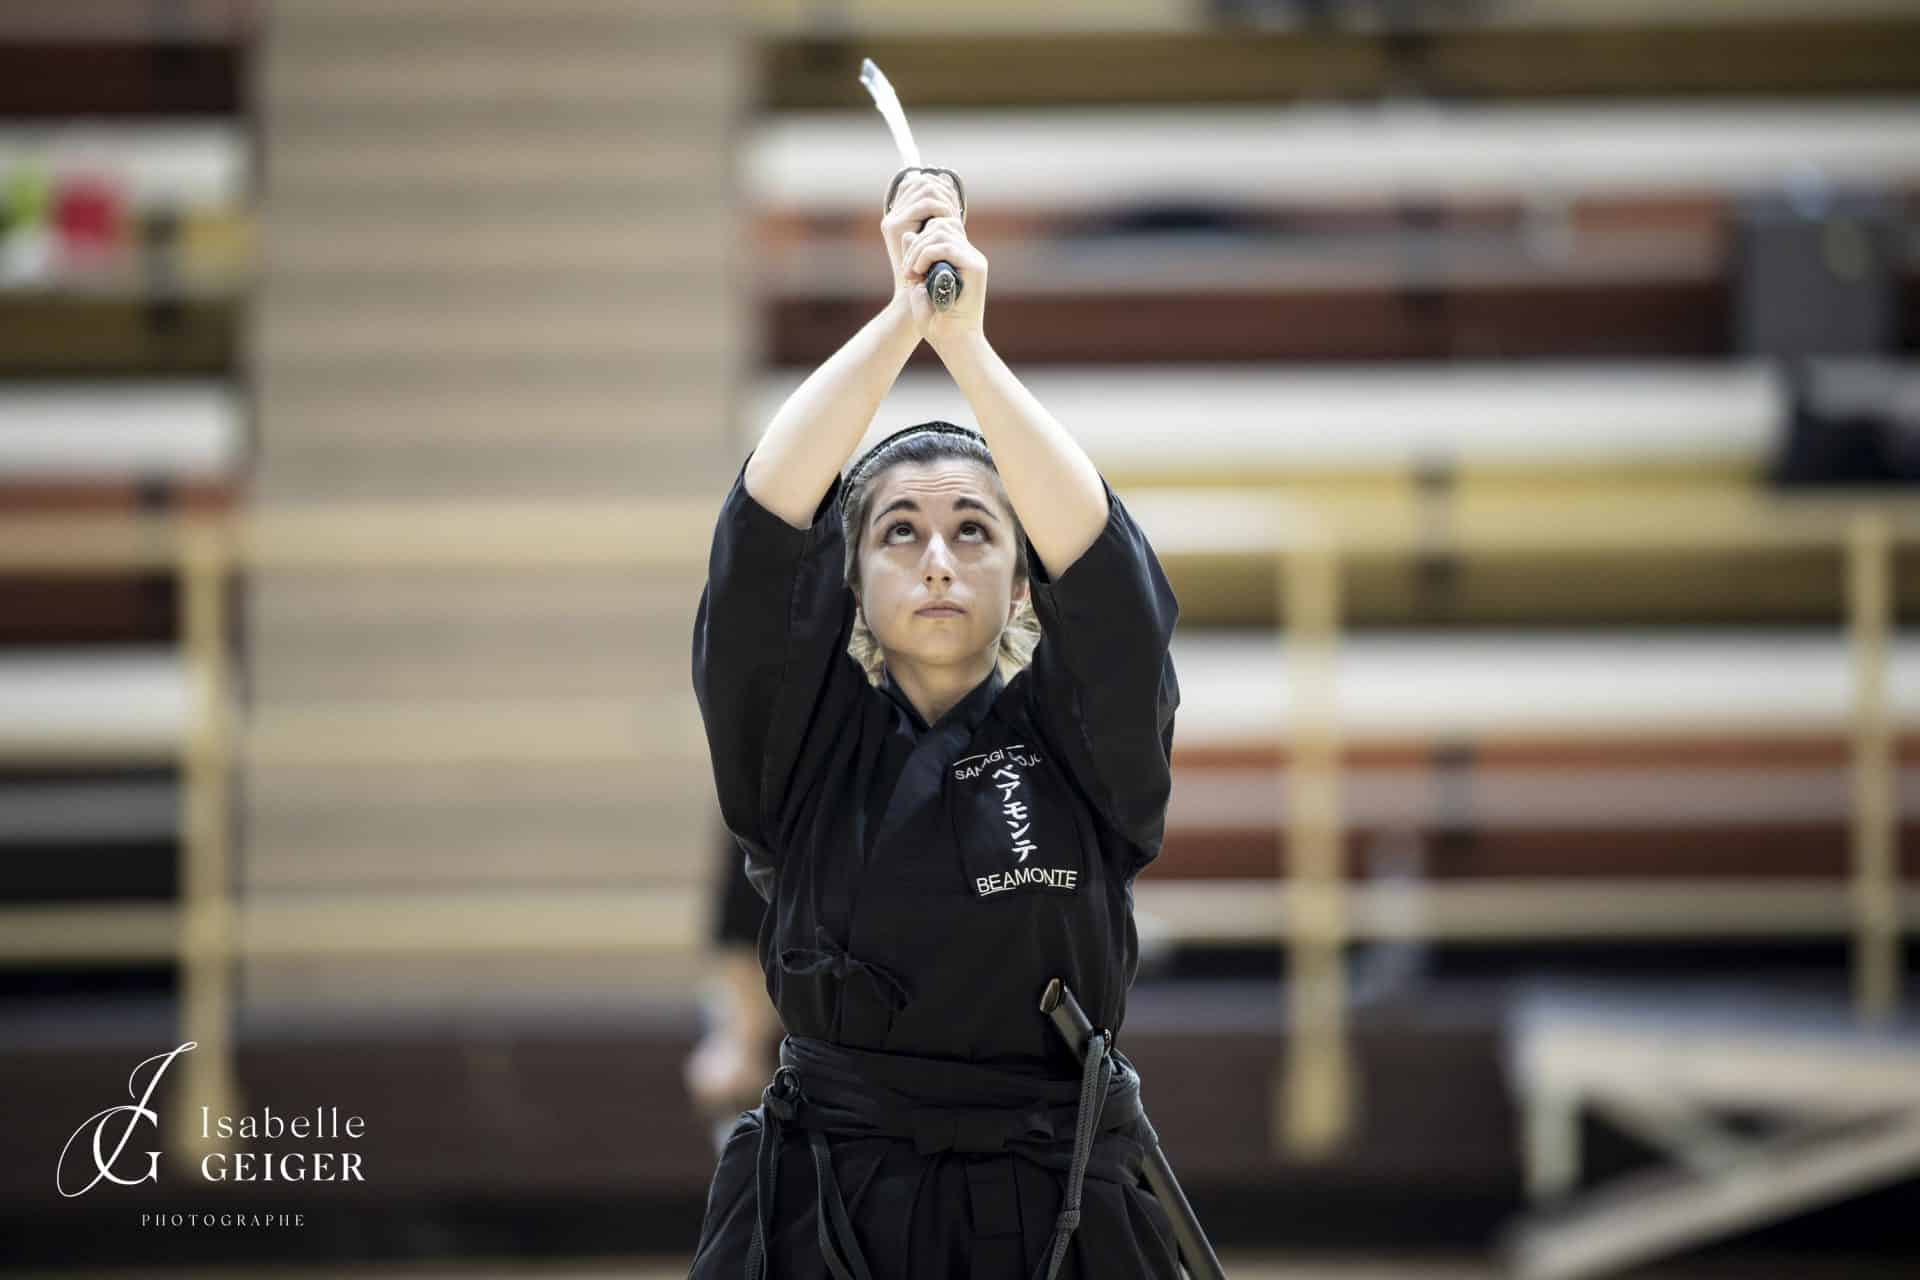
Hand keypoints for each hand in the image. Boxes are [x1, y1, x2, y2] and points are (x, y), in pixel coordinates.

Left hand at [880, 169, 985, 344]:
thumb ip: (915, 258)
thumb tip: (909, 234)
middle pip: (940, 224)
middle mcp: (969, 255)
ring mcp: (974, 259)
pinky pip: (946, 246)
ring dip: (919, 250)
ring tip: (912, 273)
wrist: (953, 342)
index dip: (919, 240)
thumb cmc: (936, 321)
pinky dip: (926, 255)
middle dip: (916, 244)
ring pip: (941, 231)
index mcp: (959, 258)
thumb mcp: (919, 284)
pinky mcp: (976, 267)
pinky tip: (919, 273)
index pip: (940, 228)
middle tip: (907, 272)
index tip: (908, 269)